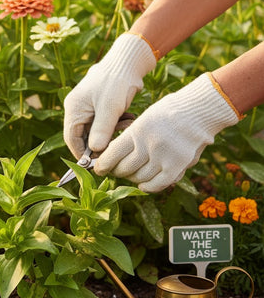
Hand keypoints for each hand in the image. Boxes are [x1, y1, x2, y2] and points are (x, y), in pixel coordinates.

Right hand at [63, 33, 156, 158]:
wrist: (128, 60)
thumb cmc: (117, 81)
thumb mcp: (110, 108)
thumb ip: (101, 131)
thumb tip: (94, 152)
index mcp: (74, 108)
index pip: (71, 138)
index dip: (82, 154)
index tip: (96, 164)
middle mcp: (77, 108)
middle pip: (83, 136)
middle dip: (100, 143)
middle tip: (116, 147)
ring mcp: (88, 107)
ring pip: (95, 130)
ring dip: (111, 133)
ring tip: (126, 124)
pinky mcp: (99, 106)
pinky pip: (103, 123)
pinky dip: (115, 124)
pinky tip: (128, 119)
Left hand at [94, 73, 240, 191]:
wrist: (198, 110)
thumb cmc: (168, 113)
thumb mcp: (143, 119)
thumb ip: (130, 138)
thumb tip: (112, 157)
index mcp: (137, 131)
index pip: (112, 154)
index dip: (103, 165)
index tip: (99, 168)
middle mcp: (148, 145)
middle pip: (124, 169)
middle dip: (117, 172)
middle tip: (116, 170)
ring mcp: (164, 157)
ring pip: (139, 178)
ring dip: (132, 179)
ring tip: (132, 175)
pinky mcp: (178, 166)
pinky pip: (158, 184)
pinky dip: (148, 187)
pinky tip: (143, 185)